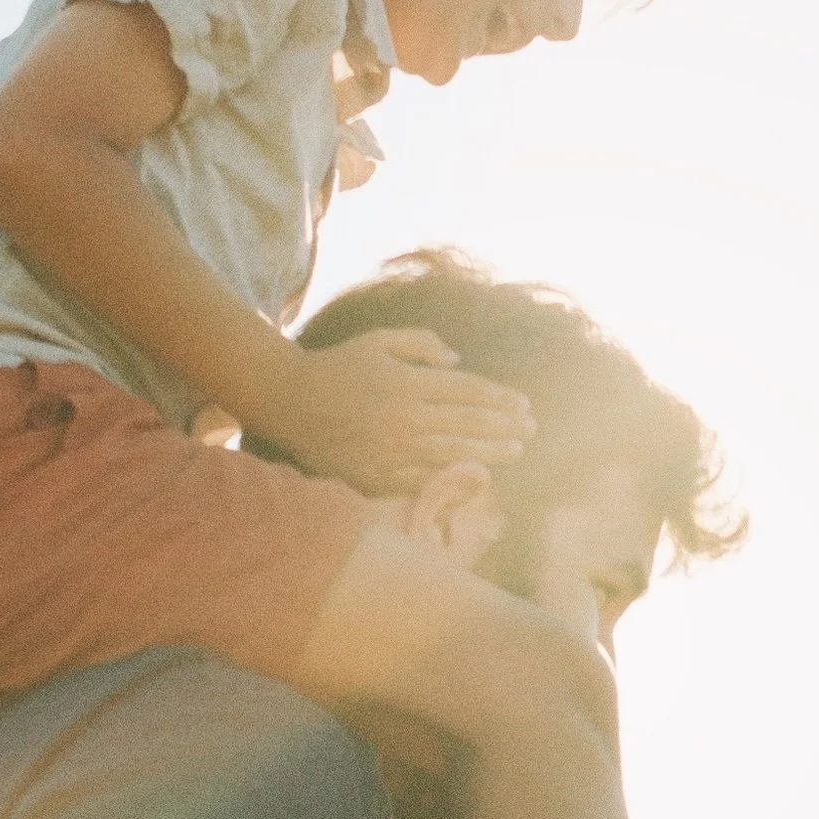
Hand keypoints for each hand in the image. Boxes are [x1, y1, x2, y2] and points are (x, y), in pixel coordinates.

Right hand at [283, 331, 532, 495]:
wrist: (287, 400)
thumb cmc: (336, 366)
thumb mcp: (378, 341)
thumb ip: (420, 345)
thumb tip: (457, 361)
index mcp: (406, 383)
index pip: (467, 392)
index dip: (500, 399)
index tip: (524, 404)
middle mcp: (404, 418)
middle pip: (467, 424)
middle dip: (505, 426)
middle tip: (530, 429)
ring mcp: (391, 450)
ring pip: (452, 454)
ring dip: (490, 453)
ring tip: (515, 450)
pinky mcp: (376, 475)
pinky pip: (422, 478)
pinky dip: (452, 475)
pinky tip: (475, 474)